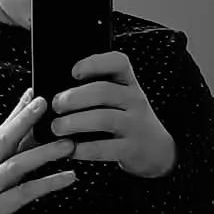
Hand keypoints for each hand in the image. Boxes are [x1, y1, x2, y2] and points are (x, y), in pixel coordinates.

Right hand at [0, 89, 76, 213]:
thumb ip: (11, 147)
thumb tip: (28, 122)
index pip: (4, 127)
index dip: (19, 109)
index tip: (36, 90)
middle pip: (6, 138)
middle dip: (25, 119)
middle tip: (47, 102)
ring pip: (17, 164)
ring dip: (44, 153)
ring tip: (69, 144)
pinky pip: (25, 193)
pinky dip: (48, 184)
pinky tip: (69, 177)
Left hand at [50, 52, 176, 178]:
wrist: (158, 151)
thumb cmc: (127, 120)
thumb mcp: (120, 100)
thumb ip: (96, 91)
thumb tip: (56, 91)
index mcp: (129, 83)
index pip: (118, 62)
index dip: (94, 63)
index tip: (73, 72)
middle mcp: (134, 100)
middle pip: (103, 91)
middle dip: (75, 97)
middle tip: (56, 105)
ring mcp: (135, 125)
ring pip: (103, 118)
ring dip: (75, 122)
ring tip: (57, 127)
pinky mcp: (131, 149)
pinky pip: (104, 148)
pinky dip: (82, 149)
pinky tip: (69, 149)